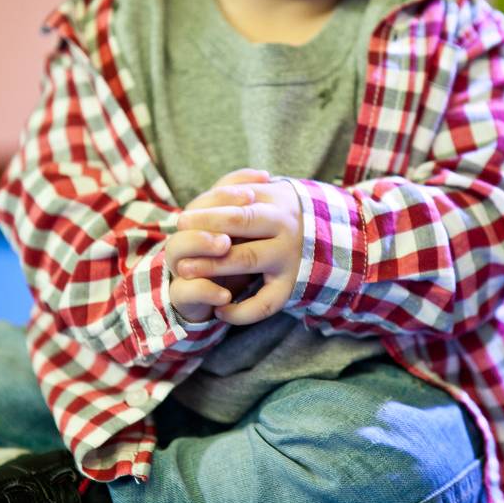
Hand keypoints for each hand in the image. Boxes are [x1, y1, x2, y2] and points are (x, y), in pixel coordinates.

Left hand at [176, 180, 302, 324]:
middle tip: (178, 241)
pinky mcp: (290, 286)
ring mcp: (288, 256)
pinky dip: (241, 311)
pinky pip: (266, 303)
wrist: (326, 235)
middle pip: (241, 223)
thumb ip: (228, 191)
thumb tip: (191, 214)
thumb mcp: (261, 193)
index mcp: (274, 199)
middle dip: (206, 234)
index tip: (181, 221)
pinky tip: (220, 311)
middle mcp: (284, 225)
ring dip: (213, 265)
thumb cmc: (275, 212)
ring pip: (248, 258)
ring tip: (184, 271)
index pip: (235, 203)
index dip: (206, 213)